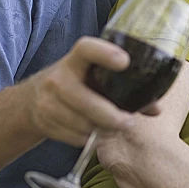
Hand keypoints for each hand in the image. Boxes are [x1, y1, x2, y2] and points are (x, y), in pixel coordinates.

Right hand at [19, 36, 147, 145]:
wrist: (32, 100)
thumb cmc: (75, 83)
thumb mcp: (92, 77)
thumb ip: (123, 88)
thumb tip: (156, 108)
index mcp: (75, 60)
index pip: (86, 49)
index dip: (105, 54)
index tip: (125, 61)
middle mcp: (58, 78)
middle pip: (86, 100)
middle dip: (110, 115)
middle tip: (129, 122)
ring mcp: (49, 102)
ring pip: (82, 123)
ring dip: (101, 129)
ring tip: (112, 127)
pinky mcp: (46, 123)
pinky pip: (75, 137)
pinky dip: (88, 138)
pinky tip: (93, 132)